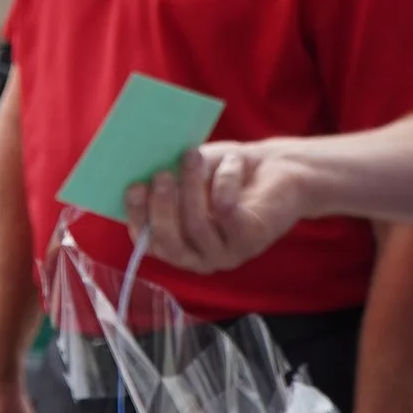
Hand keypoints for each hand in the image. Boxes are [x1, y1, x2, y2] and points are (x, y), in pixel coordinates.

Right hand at [126, 141, 312, 275]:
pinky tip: (232, 162)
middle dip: (160, 208)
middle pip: (170, 244)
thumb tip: (139, 164)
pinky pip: (226, 212)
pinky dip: (224, 181)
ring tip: (191, 156)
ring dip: (191, 187)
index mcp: (179, 243)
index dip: (138, 218)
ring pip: (196, 227)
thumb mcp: (191, 171)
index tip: (133, 187)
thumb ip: (168, 174)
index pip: (149, 242)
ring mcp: (225, 253)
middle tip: (160, 174)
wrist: (279, 170)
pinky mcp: (250, 239)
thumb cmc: (227, 172)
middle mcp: (199, 257)